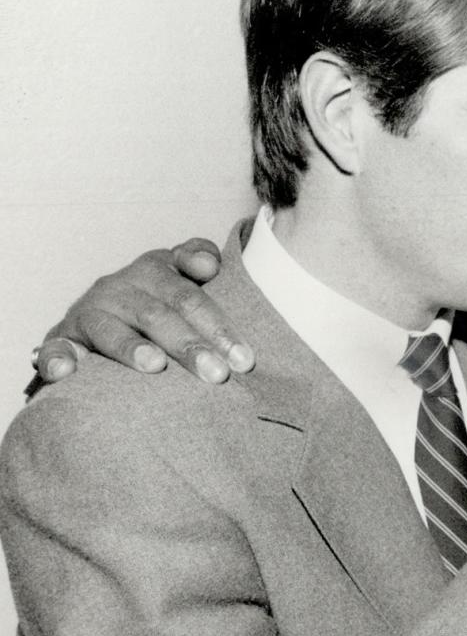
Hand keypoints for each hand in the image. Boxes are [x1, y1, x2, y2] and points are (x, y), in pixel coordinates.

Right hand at [32, 239, 251, 384]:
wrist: (97, 318)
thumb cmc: (156, 302)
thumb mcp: (181, 279)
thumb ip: (201, 262)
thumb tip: (210, 264)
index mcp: (154, 270)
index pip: (188, 293)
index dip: (217, 322)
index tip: (243, 355)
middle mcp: (119, 288)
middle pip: (158, 314)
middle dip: (190, 345)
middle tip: (218, 374)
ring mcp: (88, 313)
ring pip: (110, 330)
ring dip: (132, 349)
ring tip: (155, 366)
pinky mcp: (61, 338)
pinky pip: (55, 348)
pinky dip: (58, 359)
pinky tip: (67, 373)